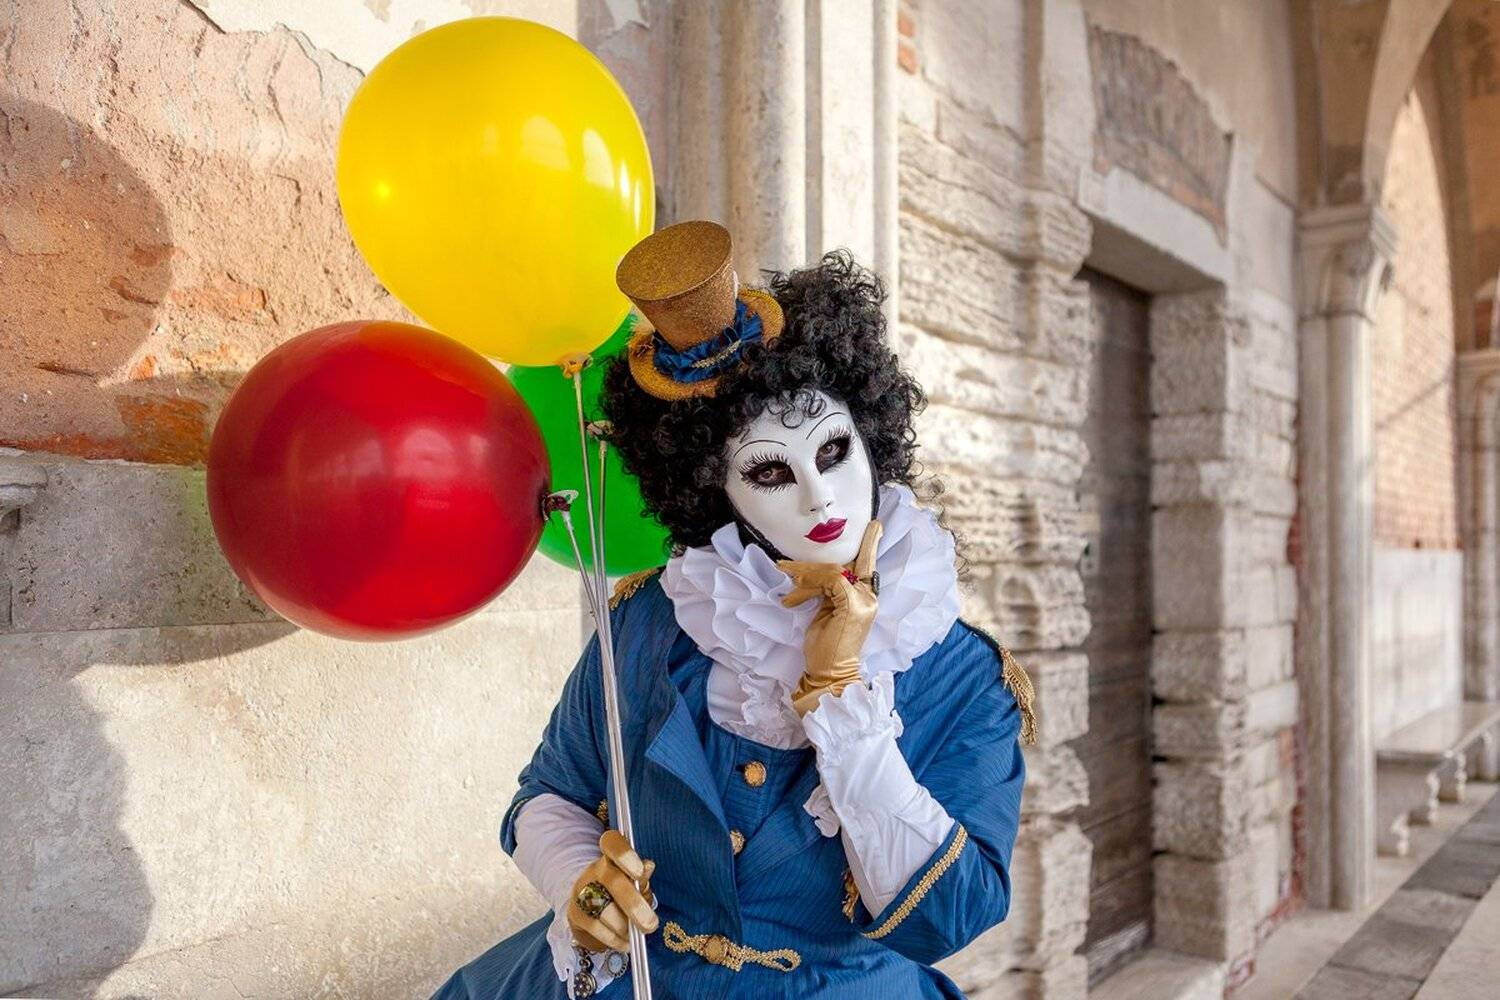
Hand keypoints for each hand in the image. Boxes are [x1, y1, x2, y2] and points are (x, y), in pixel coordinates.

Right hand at [568, 829, 658, 951]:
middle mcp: (595, 870)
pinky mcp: (575, 914)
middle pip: (612, 881)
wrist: (592, 909)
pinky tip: (625, 942)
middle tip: (650, 925)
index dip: (625, 855)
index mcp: (611, 856)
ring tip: (636, 935)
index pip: (612, 843)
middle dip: (633, 905)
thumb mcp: (634, 882)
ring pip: (603, 908)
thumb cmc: (621, 892)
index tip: (639, 872)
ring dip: (623, 926)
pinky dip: (614, 939)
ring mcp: (582, 892)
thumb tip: (648, 866)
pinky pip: (596, 928)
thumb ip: (641, 877)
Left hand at [777, 519, 882, 715]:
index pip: (868, 565)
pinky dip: (808, 587)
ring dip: (804, 576)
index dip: (870, 544)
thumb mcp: (828, 612)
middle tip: (786, 566)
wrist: (830, 674)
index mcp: (866, 598)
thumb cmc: (826, 647)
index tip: (875, 525)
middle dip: (811, 564)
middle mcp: (869, 597)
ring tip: (785, 583)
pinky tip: (793, 599)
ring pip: (834, 571)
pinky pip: (830, 581)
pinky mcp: (852, 606)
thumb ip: (832, 592)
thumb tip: (820, 574)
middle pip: (845, 564)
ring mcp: (863, 601)